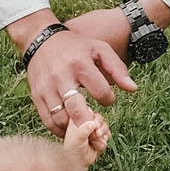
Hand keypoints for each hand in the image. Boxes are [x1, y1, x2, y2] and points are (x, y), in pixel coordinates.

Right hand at [8, 8, 132, 133]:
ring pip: (61, 118)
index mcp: (80, 64)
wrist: (40, 40)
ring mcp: (47, 88)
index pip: (100, 92)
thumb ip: (117, 69)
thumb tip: (133, 89)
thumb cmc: (75, 46)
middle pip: (77, 110)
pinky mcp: (37, 95)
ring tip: (83, 125)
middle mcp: (62, 77)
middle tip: (95, 122)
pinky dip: (59, 129)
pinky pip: (47, 120)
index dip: (108, 100)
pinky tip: (69, 128)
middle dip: (89, 122)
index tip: (107, 98)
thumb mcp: (99, 49)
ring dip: (74, 128)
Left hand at [62, 112, 108, 165]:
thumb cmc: (73, 149)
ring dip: (103, 134)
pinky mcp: (100, 138)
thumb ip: (84, 129)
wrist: (79, 161)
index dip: (93, 117)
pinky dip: (104, 141)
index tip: (93, 124)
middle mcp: (86, 124)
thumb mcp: (77, 138)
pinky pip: (108, 135)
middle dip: (100, 127)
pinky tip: (97, 146)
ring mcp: (93, 131)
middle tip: (96, 134)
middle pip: (99, 118)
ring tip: (96, 141)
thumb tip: (93, 123)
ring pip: (105, 126)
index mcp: (77, 120)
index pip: (88, 111)